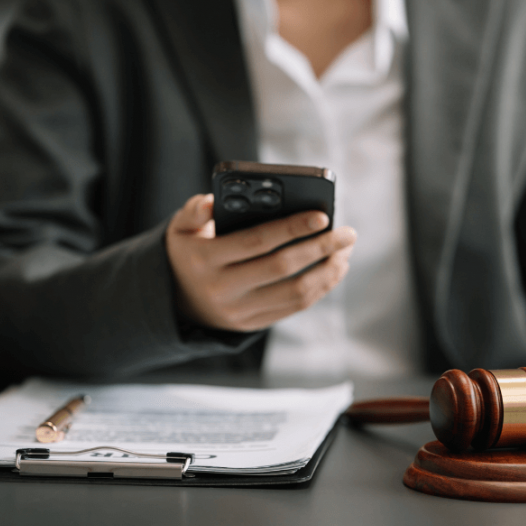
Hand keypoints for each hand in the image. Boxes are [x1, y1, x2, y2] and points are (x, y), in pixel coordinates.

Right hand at [165, 194, 355, 330]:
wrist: (178, 301)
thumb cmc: (190, 252)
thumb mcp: (180, 229)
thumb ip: (194, 211)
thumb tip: (212, 201)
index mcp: (206, 260)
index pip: (257, 242)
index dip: (292, 228)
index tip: (323, 216)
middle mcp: (224, 289)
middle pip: (283, 267)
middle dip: (321, 248)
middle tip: (348, 233)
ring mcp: (240, 311)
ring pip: (295, 292)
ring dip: (327, 272)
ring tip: (345, 252)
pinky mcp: (254, 324)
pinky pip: (294, 307)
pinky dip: (320, 288)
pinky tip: (334, 269)